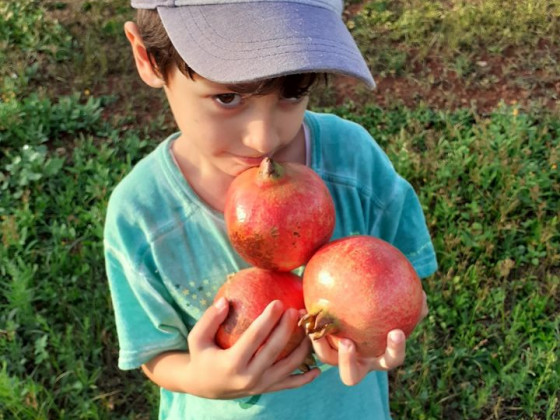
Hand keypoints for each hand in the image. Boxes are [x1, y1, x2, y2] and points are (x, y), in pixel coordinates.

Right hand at [185, 298, 319, 398]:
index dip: (267, 320)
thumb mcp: (196, 338)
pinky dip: (305, 378)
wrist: (203, 385)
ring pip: (288, 367)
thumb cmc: (202, 356)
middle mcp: (248, 377)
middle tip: (297, 310)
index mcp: (232, 363)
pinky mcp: (267, 390)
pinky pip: (290, 384)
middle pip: (274, 350)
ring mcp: (260, 386)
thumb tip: (224, 300)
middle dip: (288, 329)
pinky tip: (318, 368)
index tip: (278, 302)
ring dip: (302, 348)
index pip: (254, 338)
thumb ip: (209, 319)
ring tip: (309, 329)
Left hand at [310, 291, 428, 385]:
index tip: (396, 332)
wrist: (349, 309)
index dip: (394, 349)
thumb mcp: (391, 306)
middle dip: (348, 362)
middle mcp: (356, 362)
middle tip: (347, 342)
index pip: (390, 358)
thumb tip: (423, 293)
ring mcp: (335, 356)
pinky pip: (311, 340)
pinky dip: (306, 327)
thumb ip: (407, 302)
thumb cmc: (376, 311)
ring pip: (326, 361)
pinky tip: (301, 308)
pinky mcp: (318, 345)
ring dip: (321, 348)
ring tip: (316, 330)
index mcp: (377, 356)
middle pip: (351, 375)